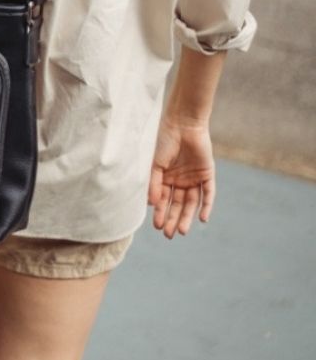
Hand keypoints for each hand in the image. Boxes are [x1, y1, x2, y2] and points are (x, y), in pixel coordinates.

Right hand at [148, 116, 214, 238]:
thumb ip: (153, 183)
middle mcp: (179, 180)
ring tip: (182, 231)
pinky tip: (202, 219)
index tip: (157, 226)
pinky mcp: (207, 174)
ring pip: (191, 202)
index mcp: (164, 177)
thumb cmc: (164, 141)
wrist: (182, 125)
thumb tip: (151, 204)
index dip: (160, 213)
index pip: (162, 199)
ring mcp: (193, 178)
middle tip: (169, 235)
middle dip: (172, 219)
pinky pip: (208, 194)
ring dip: (187, 216)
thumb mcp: (155, 164)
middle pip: (177, 204)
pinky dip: (206, 206)